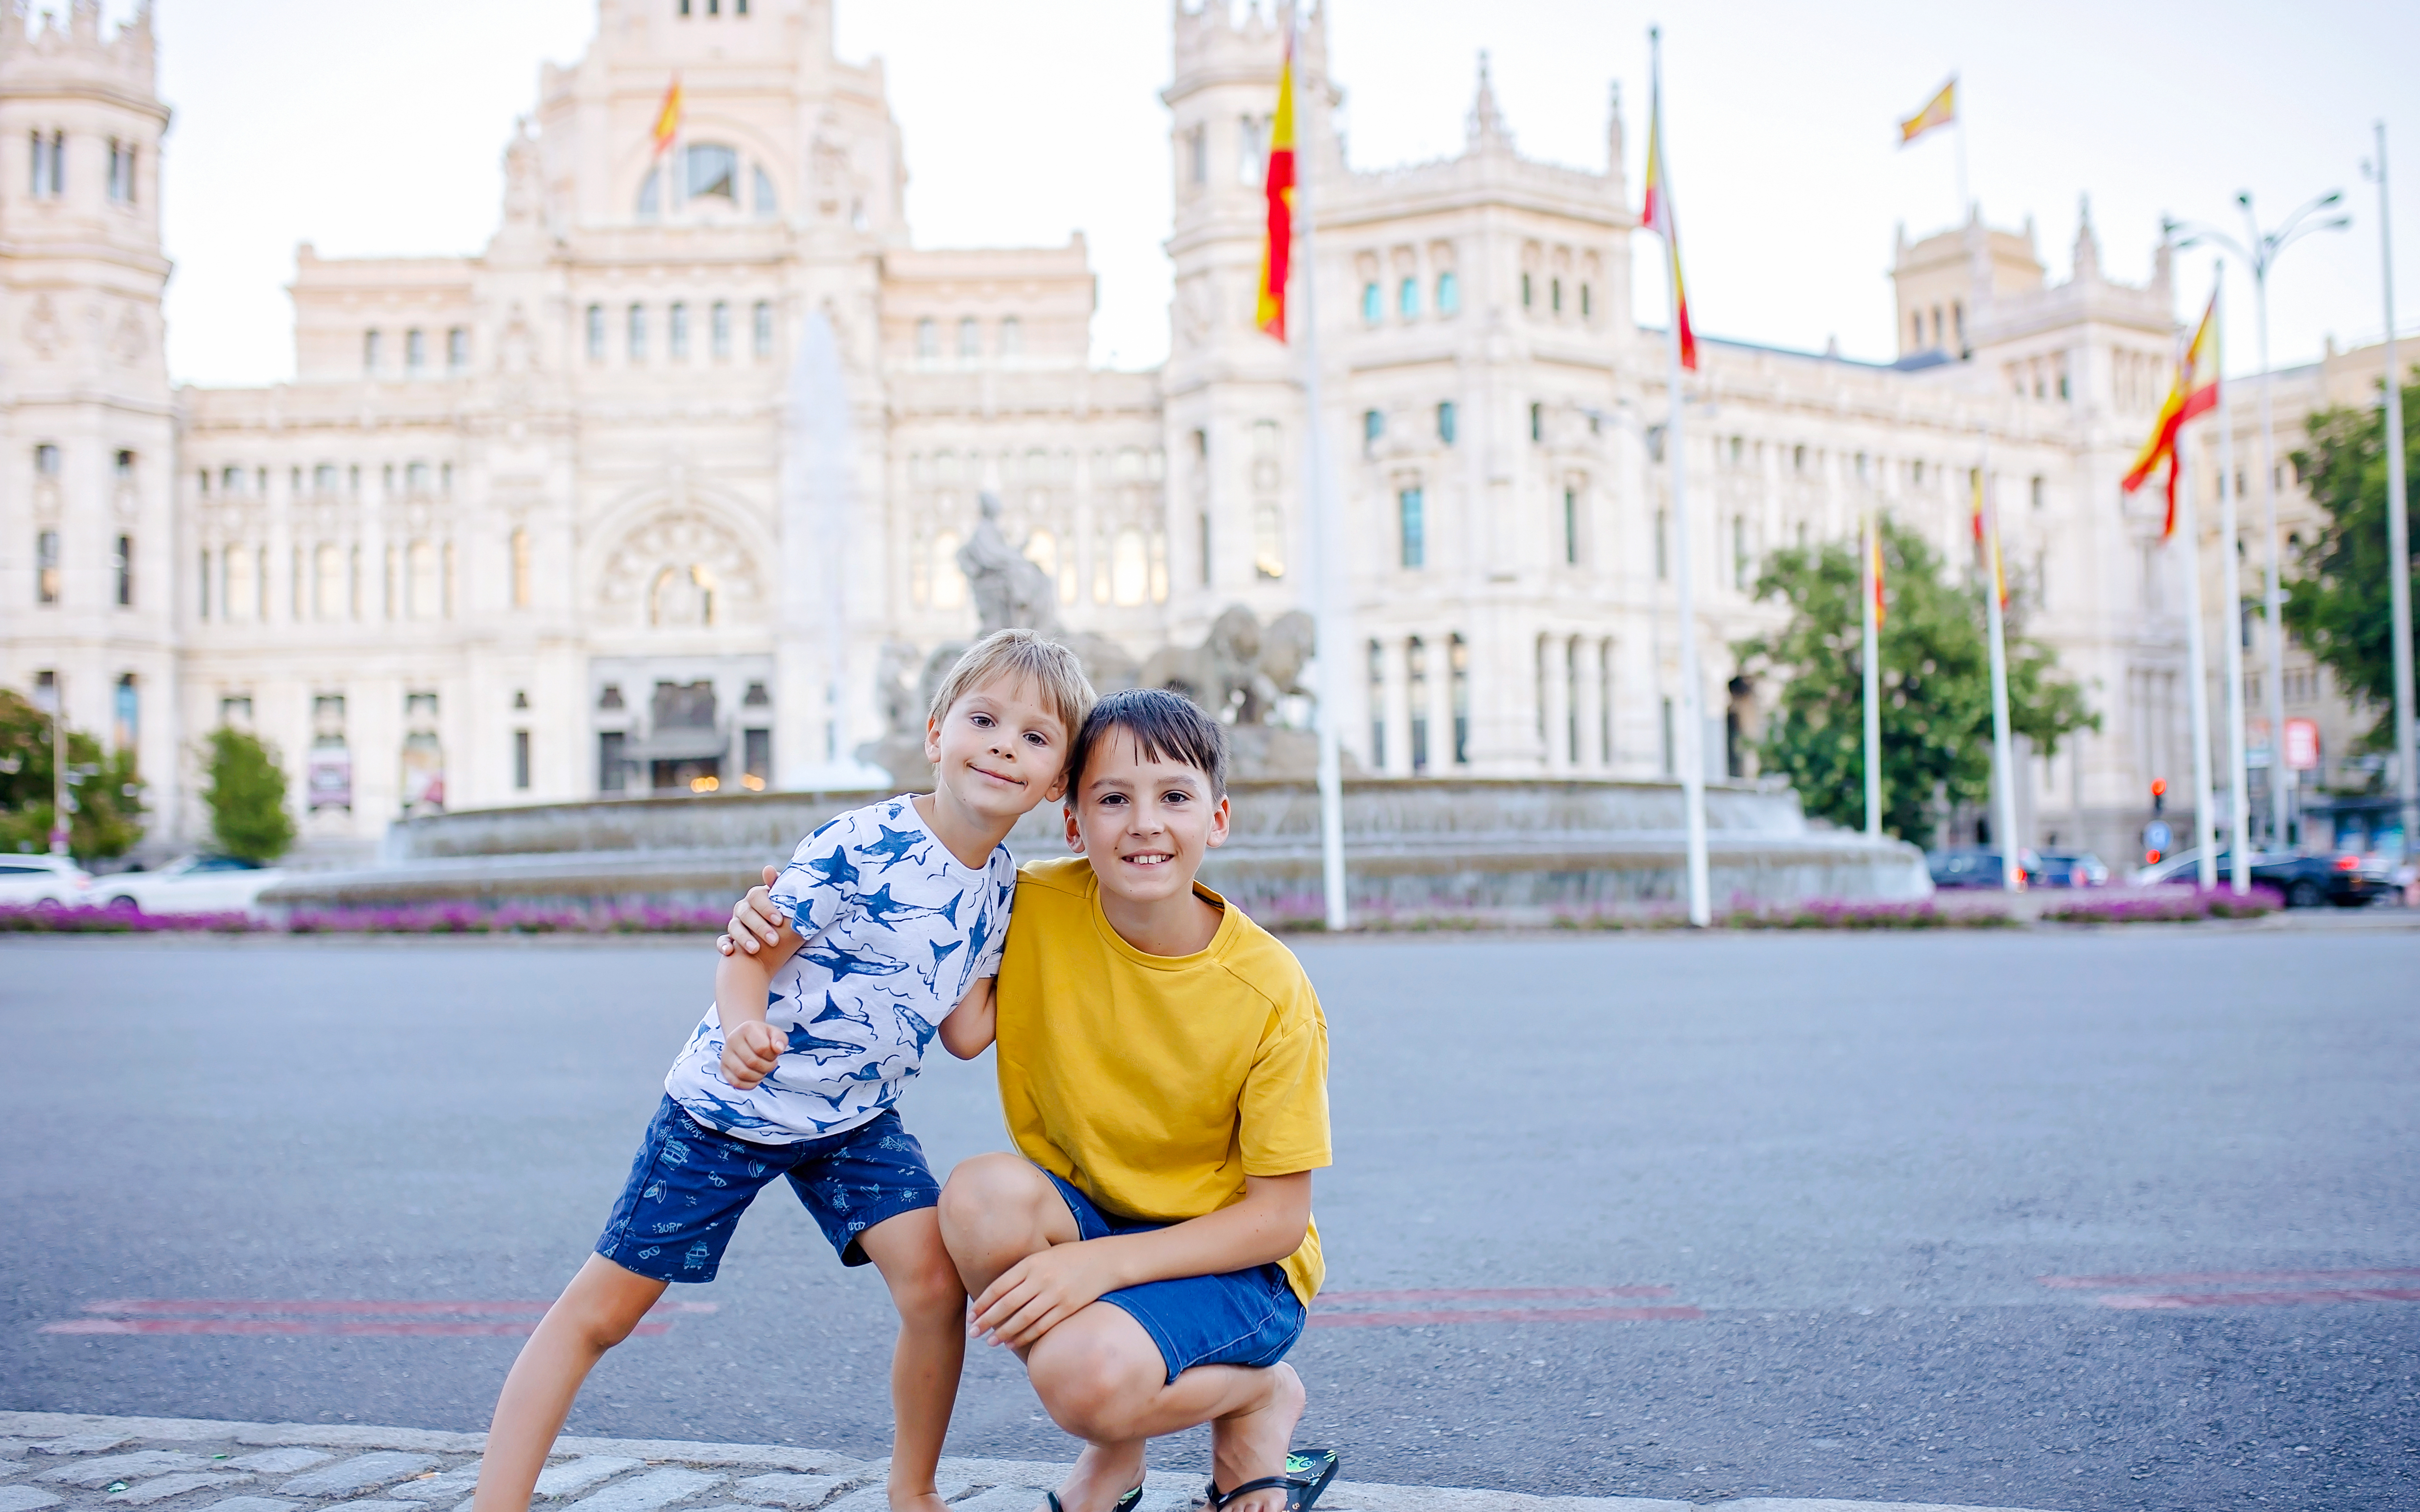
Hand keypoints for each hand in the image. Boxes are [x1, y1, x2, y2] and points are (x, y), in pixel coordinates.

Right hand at [716, 868, 783, 955]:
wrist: (779, 945)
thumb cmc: (786, 920)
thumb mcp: (787, 906)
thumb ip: (780, 888)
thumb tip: (767, 869)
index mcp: (756, 898)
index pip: (756, 897)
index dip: (767, 908)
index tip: (779, 921)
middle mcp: (743, 908)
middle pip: (746, 913)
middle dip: (760, 927)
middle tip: (774, 940)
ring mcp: (735, 923)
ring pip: (734, 927)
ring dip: (744, 938)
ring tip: (755, 950)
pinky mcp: (729, 939)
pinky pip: (722, 941)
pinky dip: (723, 945)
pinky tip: (729, 951)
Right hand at [719, 1019, 784, 1088]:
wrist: (745, 1037)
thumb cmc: (762, 1037)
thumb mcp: (774, 1033)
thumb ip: (780, 1039)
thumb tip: (778, 1049)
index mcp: (747, 1029)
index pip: (762, 1048)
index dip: (772, 1055)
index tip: (773, 1054)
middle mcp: (732, 1040)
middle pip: (752, 1062)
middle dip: (767, 1067)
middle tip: (770, 1064)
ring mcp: (726, 1055)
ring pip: (743, 1074)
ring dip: (758, 1076)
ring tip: (762, 1070)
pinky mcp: (723, 1068)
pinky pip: (736, 1083)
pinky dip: (749, 1084)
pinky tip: (755, 1077)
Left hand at [968, 1240, 1117, 1349]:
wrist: (1105, 1260)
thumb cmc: (1069, 1257)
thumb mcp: (1042, 1255)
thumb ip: (1022, 1271)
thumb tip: (996, 1293)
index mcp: (1031, 1263)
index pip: (999, 1286)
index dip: (983, 1303)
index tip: (971, 1315)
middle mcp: (1041, 1278)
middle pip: (1007, 1305)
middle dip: (987, 1321)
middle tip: (974, 1332)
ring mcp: (1055, 1294)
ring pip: (1023, 1319)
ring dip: (1003, 1333)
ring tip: (990, 1342)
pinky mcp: (1068, 1308)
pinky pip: (1041, 1326)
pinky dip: (1024, 1337)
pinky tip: (1012, 1343)